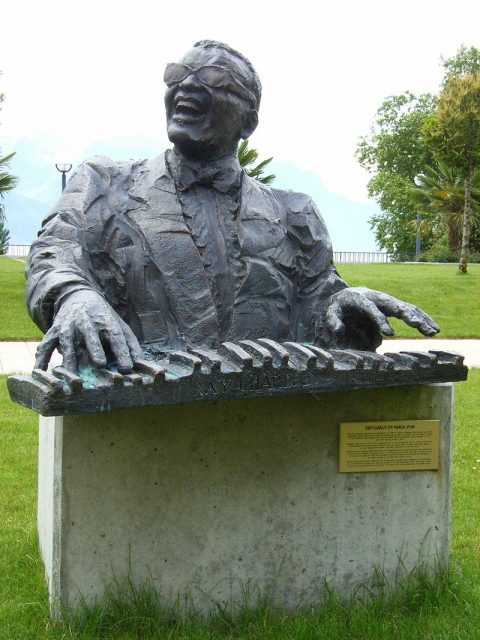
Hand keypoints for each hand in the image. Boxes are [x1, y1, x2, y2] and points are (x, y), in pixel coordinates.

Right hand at [35, 290, 142, 372]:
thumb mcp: (119, 327)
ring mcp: (69, 324)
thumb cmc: (103, 319)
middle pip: (91, 333)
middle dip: (95, 347)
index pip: (116, 336)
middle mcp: (87, 320)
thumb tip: (140, 365)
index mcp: (106, 320)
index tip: (127, 367)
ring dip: (68, 355)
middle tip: (100, 364)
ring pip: (68, 339)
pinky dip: (41, 357)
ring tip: (71, 373)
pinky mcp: (54, 329)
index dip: (122, 351)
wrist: (78, 297)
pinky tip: (39, 371)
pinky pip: (46, 343)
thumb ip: (130, 345)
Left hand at [325, 286, 439, 350]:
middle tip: (419, 326)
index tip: (390, 334)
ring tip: (434, 331)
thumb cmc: (338, 307)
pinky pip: (410, 311)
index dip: (380, 320)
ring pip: (406, 307)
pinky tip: (434, 329)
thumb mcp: (330, 312)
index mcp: (360, 298)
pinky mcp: (393, 306)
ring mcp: (387, 300)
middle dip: (407, 315)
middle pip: (394, 304)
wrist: (346, 295)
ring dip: (421, 318)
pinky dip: (422, 318)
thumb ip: (333, 321)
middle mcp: (377, 297)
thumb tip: (339, 330)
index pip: (371, 308)